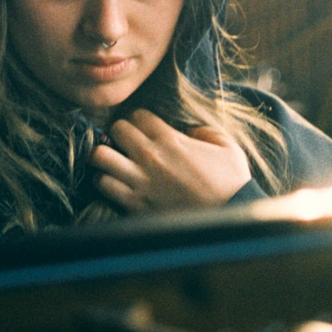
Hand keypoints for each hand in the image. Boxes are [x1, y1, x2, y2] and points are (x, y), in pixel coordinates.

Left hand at [91, 109, 251, 212]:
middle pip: (116, 129)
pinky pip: (104, 185)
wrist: (229, 216)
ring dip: (105, 156)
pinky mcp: (135, 203)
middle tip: (126, 142)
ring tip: (114, 160)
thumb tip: (189, 131)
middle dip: (119, 132)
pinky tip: (115, 182)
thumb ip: (205, 131)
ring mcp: (140, 180)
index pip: (137, 115)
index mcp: (171, 140)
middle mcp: (150, 156)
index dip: (139, 119)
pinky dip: (104, 181)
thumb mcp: (226, 146)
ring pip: (100, 156)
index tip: (144, 128)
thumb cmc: (231, 182)